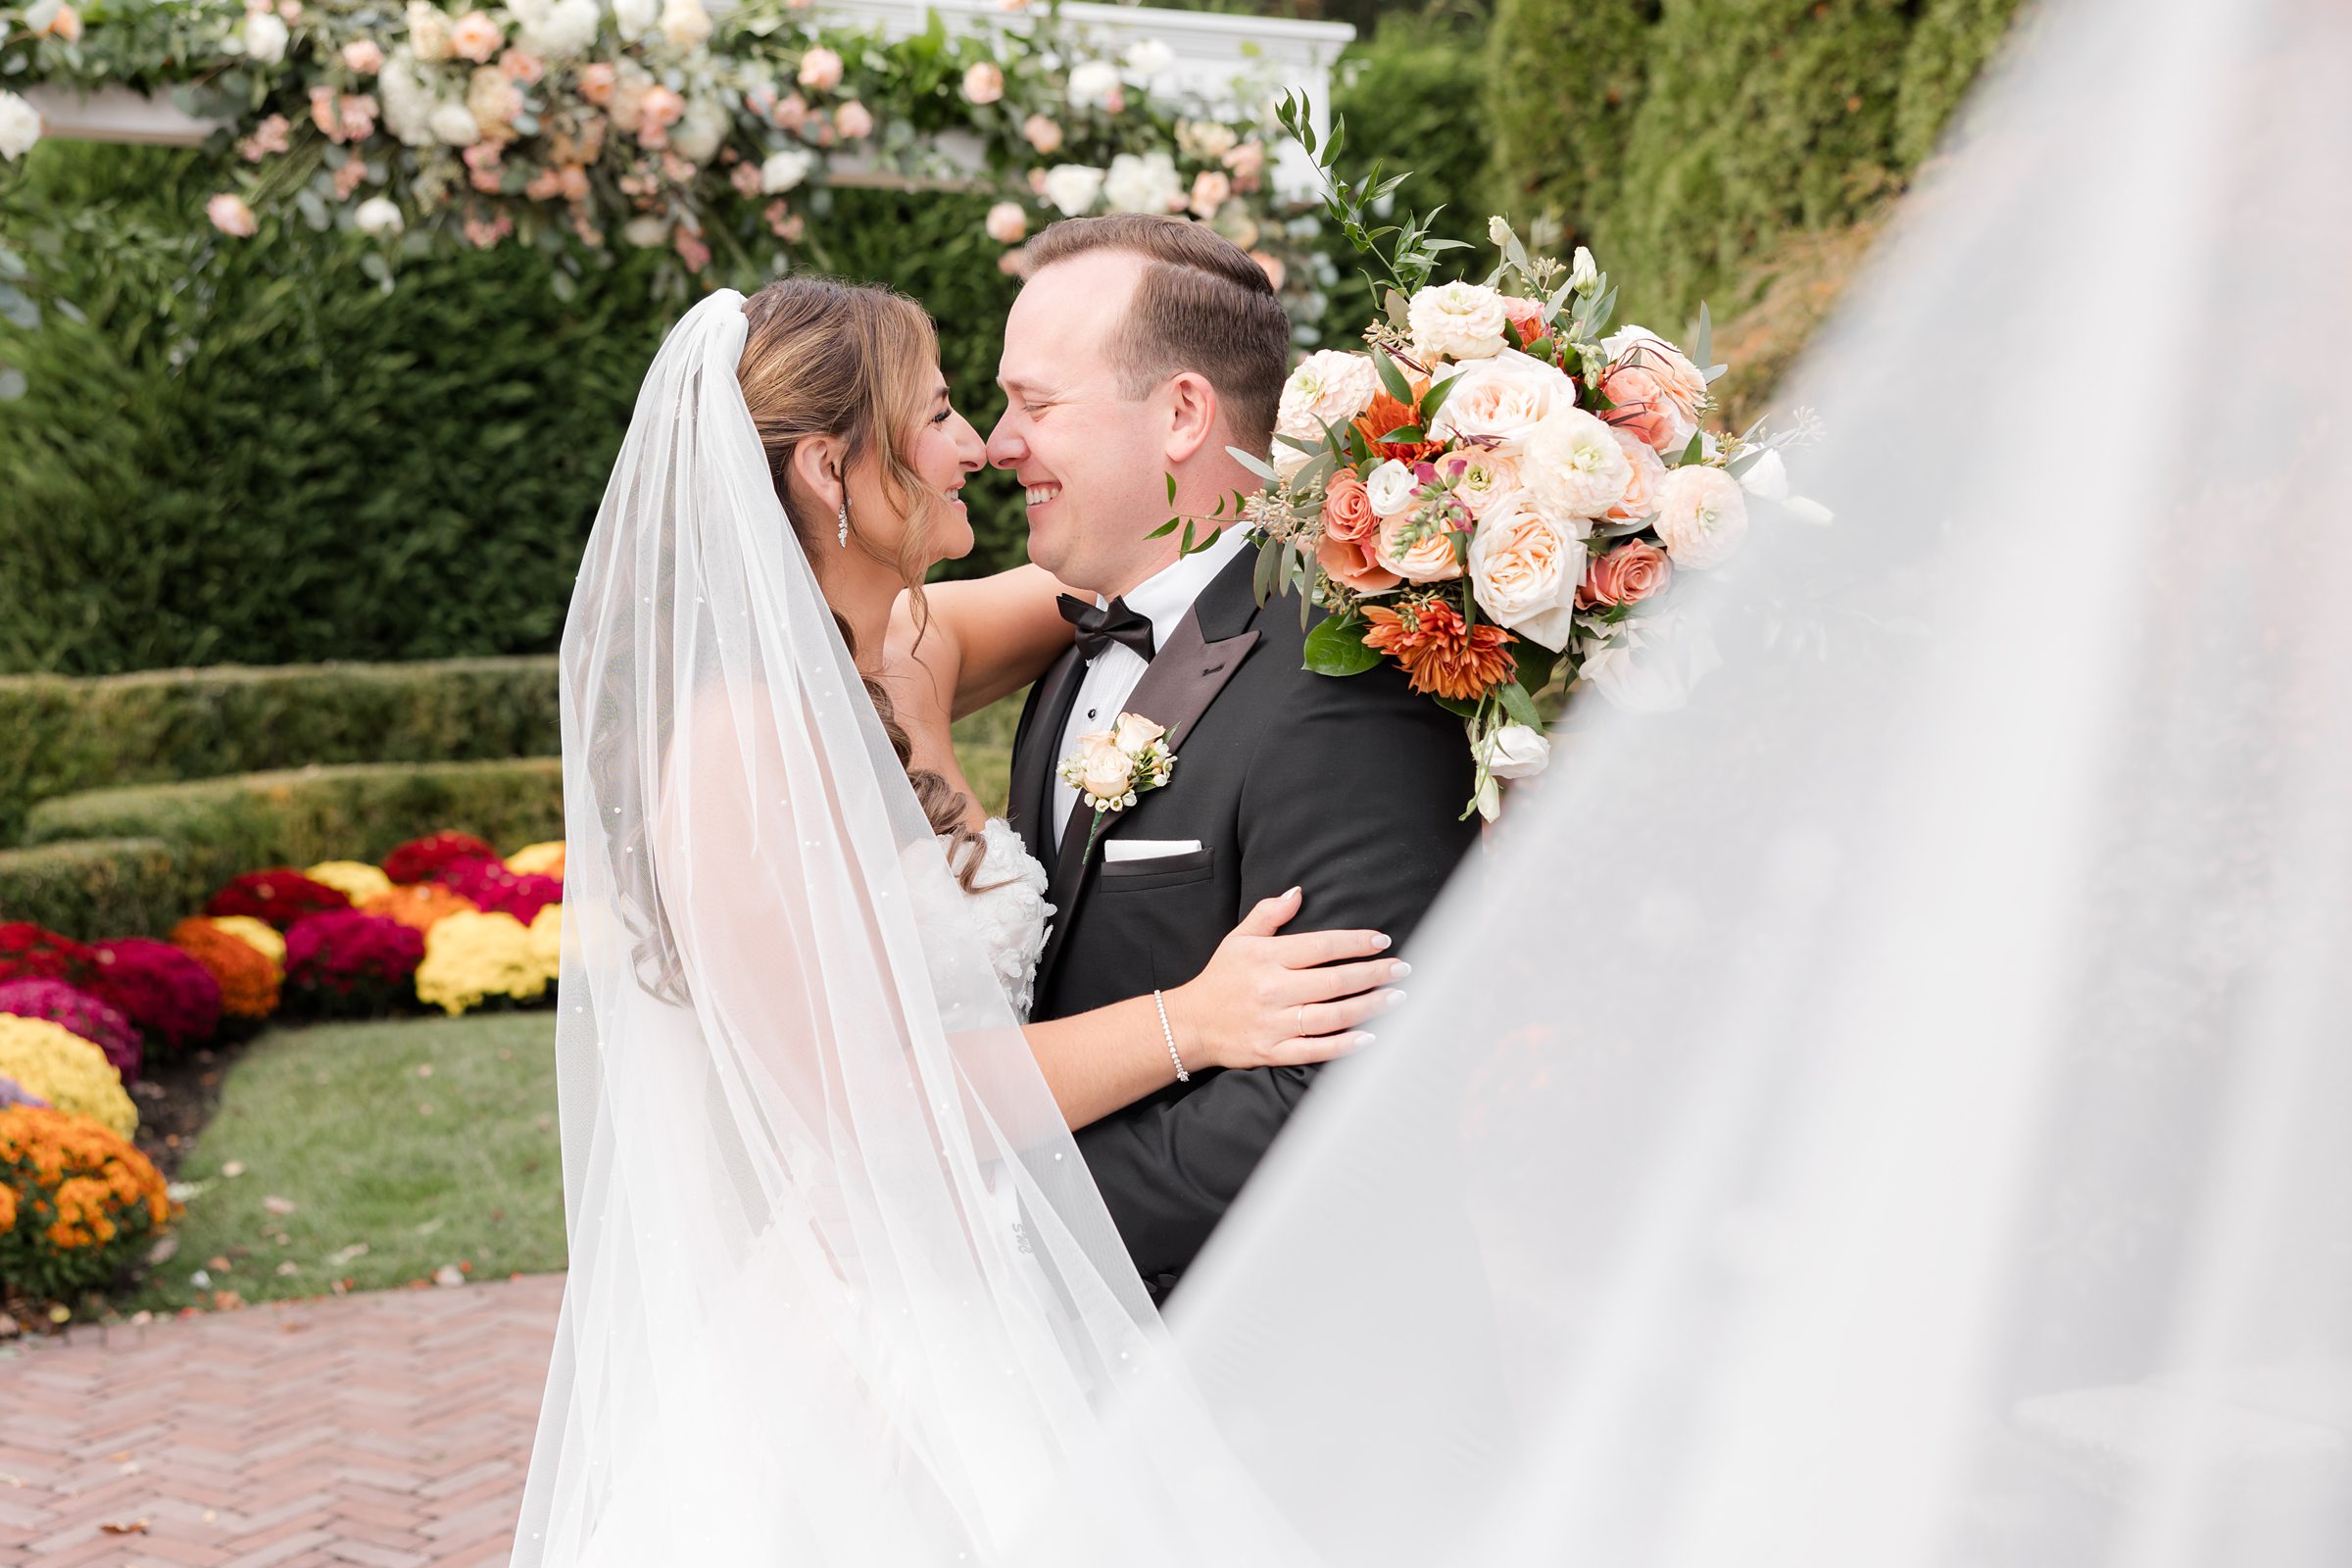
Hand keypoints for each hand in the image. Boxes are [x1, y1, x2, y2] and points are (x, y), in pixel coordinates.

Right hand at [1163, 887, 1405, 1072]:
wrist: (1190, 1024)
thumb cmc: (1221, 978)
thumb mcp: (1239, 938)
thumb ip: (1270, 914)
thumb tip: (1299, 891)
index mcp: (1266, 957)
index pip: (1321, 946)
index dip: (1355, 942)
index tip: (1381, 941)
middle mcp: (1272, 990)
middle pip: (1333, 982)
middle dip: (1373, 974)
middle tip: (1402, 970)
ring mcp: (1273, 1023)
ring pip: (1331, 1016)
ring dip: (1369, 1007)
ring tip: (1396, 998)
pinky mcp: (1273, 1051)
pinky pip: (1315, 1050)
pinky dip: (1344, 1046)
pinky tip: (1370, 1037)